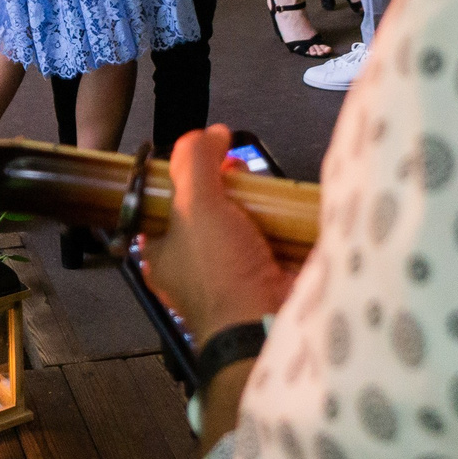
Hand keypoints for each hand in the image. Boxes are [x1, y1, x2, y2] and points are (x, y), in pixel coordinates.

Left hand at [140, 125, 293, 341]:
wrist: (265, 326)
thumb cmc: (218, 269)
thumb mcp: (195, 206)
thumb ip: (196, 162)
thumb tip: (212, 132)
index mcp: (163, 251)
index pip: (168, 201)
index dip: (186, 173)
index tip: (209, 154)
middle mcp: (196, 264)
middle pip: (212, 209)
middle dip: (231, 188)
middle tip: (244, 174)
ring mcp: (236, 272)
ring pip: (247, 223)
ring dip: (262, 205)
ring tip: (273, 189)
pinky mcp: (269, 277)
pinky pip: (276, 241)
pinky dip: (286, 224)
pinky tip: (294, 208)